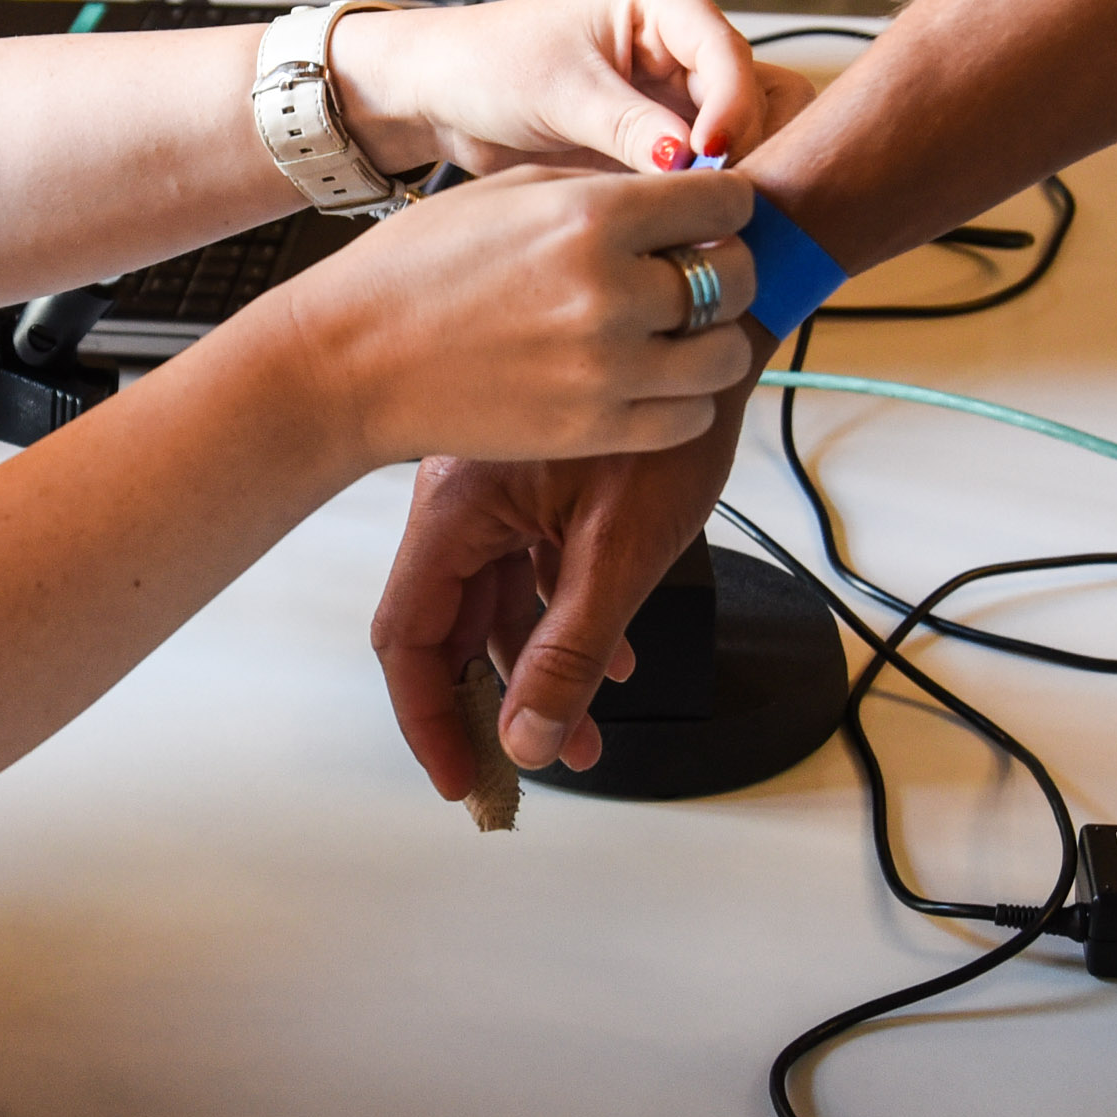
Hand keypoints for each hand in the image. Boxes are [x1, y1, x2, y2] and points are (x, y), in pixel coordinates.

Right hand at [251, 167, 755, 472]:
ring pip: (726, 355)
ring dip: (710, 340)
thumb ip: (605, 187)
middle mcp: (610, 291)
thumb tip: (682, 193)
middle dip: (727, 269)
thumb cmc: (416, 269)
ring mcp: (606, 368)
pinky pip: (689, 417)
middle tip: (696, 273)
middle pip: (738, 277)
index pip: (727, 202)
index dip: (726, 207)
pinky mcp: (594, 430)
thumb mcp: (508, 190)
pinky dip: (681, 399)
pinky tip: (645, 378)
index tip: (710, 217)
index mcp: (592, 215)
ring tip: (672, 333)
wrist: (350, 360)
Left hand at [326, 0, 775, 178]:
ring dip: (730, 177)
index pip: (728, 51)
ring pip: (743, 139)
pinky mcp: (662, 145)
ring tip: (704, 216)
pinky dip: (705, 198)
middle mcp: (681, 48)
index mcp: (663, 5)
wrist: (442, 98)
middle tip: (720, 195)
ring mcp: (676, 98)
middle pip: (757, 94)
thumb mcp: (561, 93)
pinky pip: (706, 173)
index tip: (709, 154)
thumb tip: (690, 163)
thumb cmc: (490, 64)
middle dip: (745, 144)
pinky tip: (688, 226)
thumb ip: (629, 126)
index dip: (732, 104)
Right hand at [370, 383, 754, 796]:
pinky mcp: (541, 496)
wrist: (707, 337)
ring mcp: (502, 500)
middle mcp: (464, 503)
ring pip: (495, 609)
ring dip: (533, 674)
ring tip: (586, 734)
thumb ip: (568, 650)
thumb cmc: (669, 420)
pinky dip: (560, 627)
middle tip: (523, 773)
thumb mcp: (620, 551)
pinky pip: (530, 578)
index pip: (409, 637)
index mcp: (457, 508)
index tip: (466, 779)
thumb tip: (528, 739)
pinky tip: (611, 661)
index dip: (429, 718)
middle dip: (488, 709)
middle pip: (448, 630)